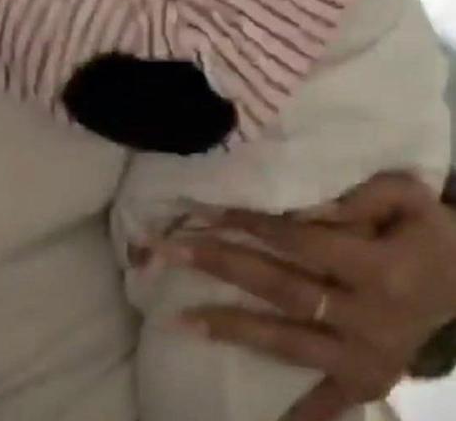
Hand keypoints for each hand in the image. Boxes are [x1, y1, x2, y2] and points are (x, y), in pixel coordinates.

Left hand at [151, 172, 455, 420]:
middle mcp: (370, 317)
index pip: (300, 242)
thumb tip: (308, 208)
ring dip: (232, 328)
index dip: (251, 225)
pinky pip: (328, 401)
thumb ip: (360, 196)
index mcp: (379, 268)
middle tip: (169, 251)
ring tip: (180, 318)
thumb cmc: (424, 230)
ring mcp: (367, 356)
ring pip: (288, 342)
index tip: (203, 212)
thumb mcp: (407, 196)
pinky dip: (301, 415)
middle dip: (223, 265)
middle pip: (283, 289)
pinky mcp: (368, 380)